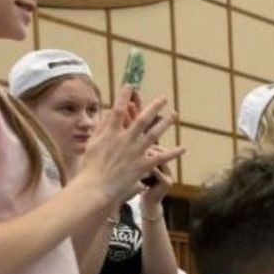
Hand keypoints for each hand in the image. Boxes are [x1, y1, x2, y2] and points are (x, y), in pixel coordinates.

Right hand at [78, 88, 183, 205]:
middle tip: (163, 98)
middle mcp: (124, 140)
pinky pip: (161, 157)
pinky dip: (173, 152)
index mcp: (110, 133)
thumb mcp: (93, 143)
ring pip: (154, 134)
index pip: (119, 110)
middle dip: (153, 107)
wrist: (96, 187)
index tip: (130, 85)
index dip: (124, 96)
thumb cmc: (90, 166)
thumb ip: (102, 127)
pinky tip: (183, 147)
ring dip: (165, 124)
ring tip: (175, 114)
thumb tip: (109, 112)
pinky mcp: (142, 165)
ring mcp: (135, 152)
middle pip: (142, 119)